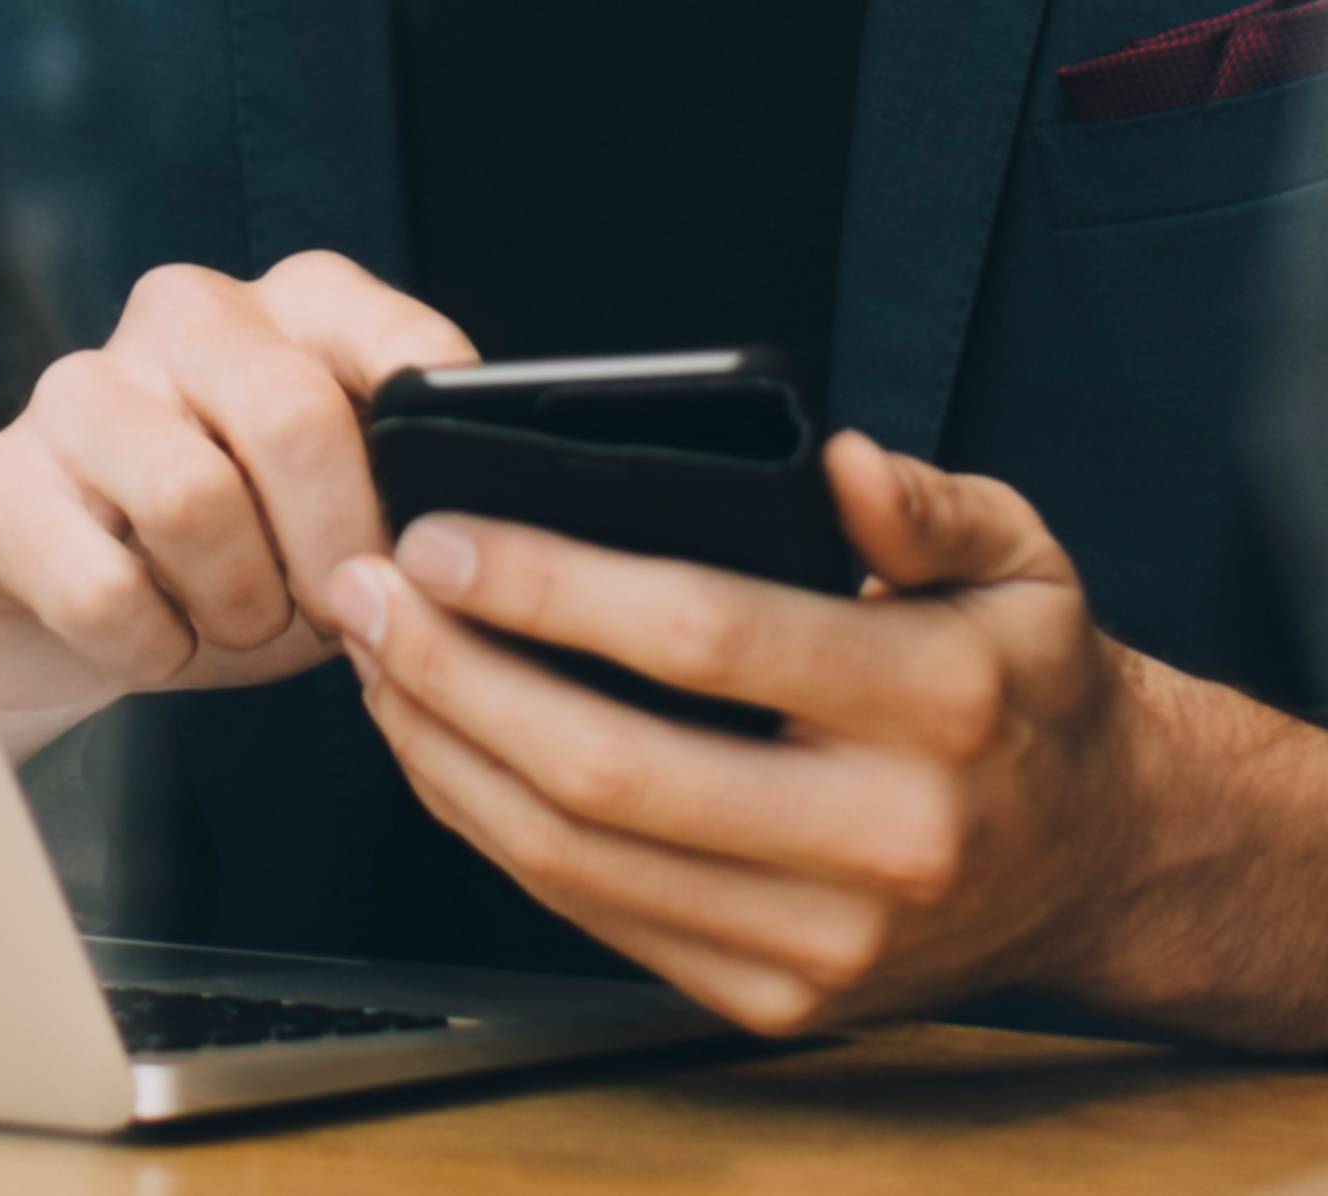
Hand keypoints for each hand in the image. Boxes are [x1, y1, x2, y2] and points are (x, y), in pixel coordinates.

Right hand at [0, 253, 473, 755]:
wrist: (69, 586)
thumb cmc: (245, 542)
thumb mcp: (343, 509)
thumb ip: (408, 496)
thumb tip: (469, 540)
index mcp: (293, 306)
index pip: (397, 341)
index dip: (428, 457)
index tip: (430, 536)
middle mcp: (186, 315)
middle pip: (292, 418)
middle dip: (331, 550)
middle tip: (334, 610)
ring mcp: (81, 388)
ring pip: (194, 503)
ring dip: (239, 607)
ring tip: (236, 618)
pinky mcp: (4, 480)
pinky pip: (104, 590)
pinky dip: (152, 648)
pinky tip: (154, 635)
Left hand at [331, 432, 1149, 1035]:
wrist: (1105, 857)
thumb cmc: (1027, 683)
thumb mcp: (1020, 557)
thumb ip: (923, 501)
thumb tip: (838, 463)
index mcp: (937, 708)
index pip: (701, 634)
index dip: (547, 583)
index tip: (436, 535)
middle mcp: (883, 844)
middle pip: (610, 765)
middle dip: (451, 671)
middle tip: (359, 589)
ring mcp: (827, 945)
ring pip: (579, 857)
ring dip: (443, 751)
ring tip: (370, 654)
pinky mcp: (778, 1001)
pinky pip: (594, 916)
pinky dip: (490, 829)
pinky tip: (437, 745)